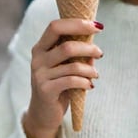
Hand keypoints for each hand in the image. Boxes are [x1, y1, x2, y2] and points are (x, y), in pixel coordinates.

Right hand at [23, 18, 102, 137]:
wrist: (43, 114)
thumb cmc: (58, 83)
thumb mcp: (65, 65)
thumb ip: (76, 54)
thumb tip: (94, 49)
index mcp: (41, 47)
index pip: (56, 26)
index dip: (77, 24)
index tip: (97, 27)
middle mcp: (37, 58)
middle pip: (67, 45)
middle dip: (88, 48)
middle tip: (100, 53)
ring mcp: (40, 75)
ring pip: (73, 65)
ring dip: (90, 68)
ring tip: (96, 73)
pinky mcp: (45, 90)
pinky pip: (72, 81)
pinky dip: (85, 81)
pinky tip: (90, 85)